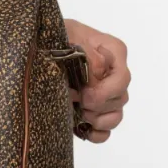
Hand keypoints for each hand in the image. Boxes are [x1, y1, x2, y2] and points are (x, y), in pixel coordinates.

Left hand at [64, 19, 130, 143]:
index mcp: (114, 51)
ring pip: (116, 116)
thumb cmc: (59, 34)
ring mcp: (108, 93)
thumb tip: (98, 72)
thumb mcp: (70, 33)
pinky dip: (95, 134)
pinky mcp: (97, 110)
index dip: (105, 91)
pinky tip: (81, 128)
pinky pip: (106, 132)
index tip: (83, 94)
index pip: (123, 78)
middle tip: (72, 99)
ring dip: (96, 119)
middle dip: (95, 105)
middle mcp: (115, 73)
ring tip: (76, 112)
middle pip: (120, 99)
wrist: (44, 43)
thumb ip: (86, 52)